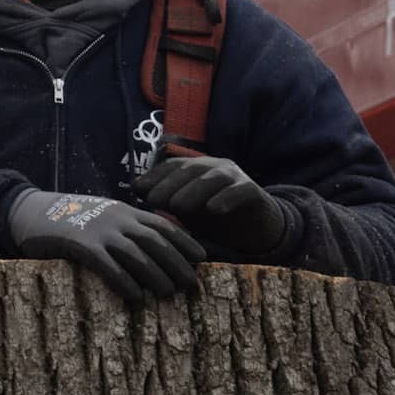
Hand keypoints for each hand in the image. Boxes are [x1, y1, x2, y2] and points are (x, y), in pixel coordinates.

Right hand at [6, 190, 204, 304]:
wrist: (33, 211)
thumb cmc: (72, 219)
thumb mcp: (104, 215)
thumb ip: (126, 227)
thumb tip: (152, 250)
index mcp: (125, 211)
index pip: (163, 225)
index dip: (184, 241)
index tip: (202, 257)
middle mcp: (117, 219)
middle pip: (155, 241)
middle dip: (177, 262)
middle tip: (193, 283)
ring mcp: (100, 231)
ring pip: (136, 254)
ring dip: (156, 274)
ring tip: (169, 293)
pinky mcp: (81, 245)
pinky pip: (108, 265)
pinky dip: (124, 281)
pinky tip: (135, 297)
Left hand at [134, 155, 286, 258]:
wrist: (258, 228)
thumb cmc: (217, 220)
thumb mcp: (189, 212)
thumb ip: (167, 201)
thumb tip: (136, 190)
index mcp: (199, 169)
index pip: (174, 166)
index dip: (156, 175)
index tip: (137, 190)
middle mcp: (216, 167)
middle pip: (192, 169)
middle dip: (170, 184)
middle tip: (154, 201)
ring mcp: (236, 177)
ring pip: (214, 178)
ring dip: (194, 191)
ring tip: (178, 207)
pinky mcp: (253, 191)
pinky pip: (240, 190)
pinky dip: (226, 198)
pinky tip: (214, 210)